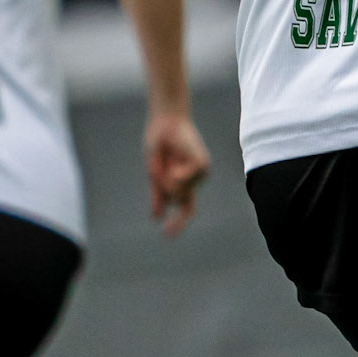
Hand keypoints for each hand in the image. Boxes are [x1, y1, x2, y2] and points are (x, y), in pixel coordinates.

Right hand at [144, 111, 210, 236]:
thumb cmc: (159, 144)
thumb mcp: (155, 173)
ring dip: (168, 179)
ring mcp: (200, 173)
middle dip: (165, 190)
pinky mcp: (202, 165)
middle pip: (179, 200)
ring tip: (167, 158)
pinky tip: (175, 159)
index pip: (185, 209)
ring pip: (180, 190)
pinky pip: (186, 179)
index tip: (167, 235)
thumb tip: (156, 218)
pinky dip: (177, 173)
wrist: (165, 121)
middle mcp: (194, 180)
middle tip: (159, 170)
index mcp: (183, 184)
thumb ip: (158, 195)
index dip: (177, 224)